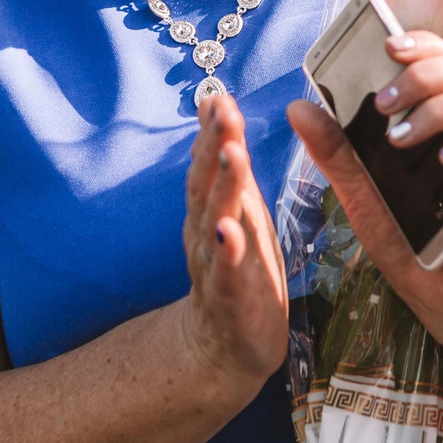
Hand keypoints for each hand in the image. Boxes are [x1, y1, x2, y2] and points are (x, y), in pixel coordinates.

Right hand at [177, 90, 289, 385]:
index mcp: (211, 209)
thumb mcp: (236, 208)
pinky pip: (227, 272)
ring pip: (216, 220)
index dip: (214, 130)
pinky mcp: (230, 299)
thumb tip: (216, 103)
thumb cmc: (237, 268)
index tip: (219, 95)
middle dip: (216, 146)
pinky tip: (229, 230)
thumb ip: (226, 162)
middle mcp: (206, 232)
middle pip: (207, 184)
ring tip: (232, 154)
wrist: (223, 347)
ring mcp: (215, 265)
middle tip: (224, 111)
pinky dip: (228, 250)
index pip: (209, 163)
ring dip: (223, 186)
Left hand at [286, 31, 442, 373]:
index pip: (440, 58)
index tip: (388, 45)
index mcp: (436, 115)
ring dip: (439, 110)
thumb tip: (298, 106)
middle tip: (384, 101)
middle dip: (423, 74)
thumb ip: (335, 151)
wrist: (436, 289)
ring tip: (398, 137)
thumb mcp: (360, 192)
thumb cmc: (403, 232)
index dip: (421, 42)